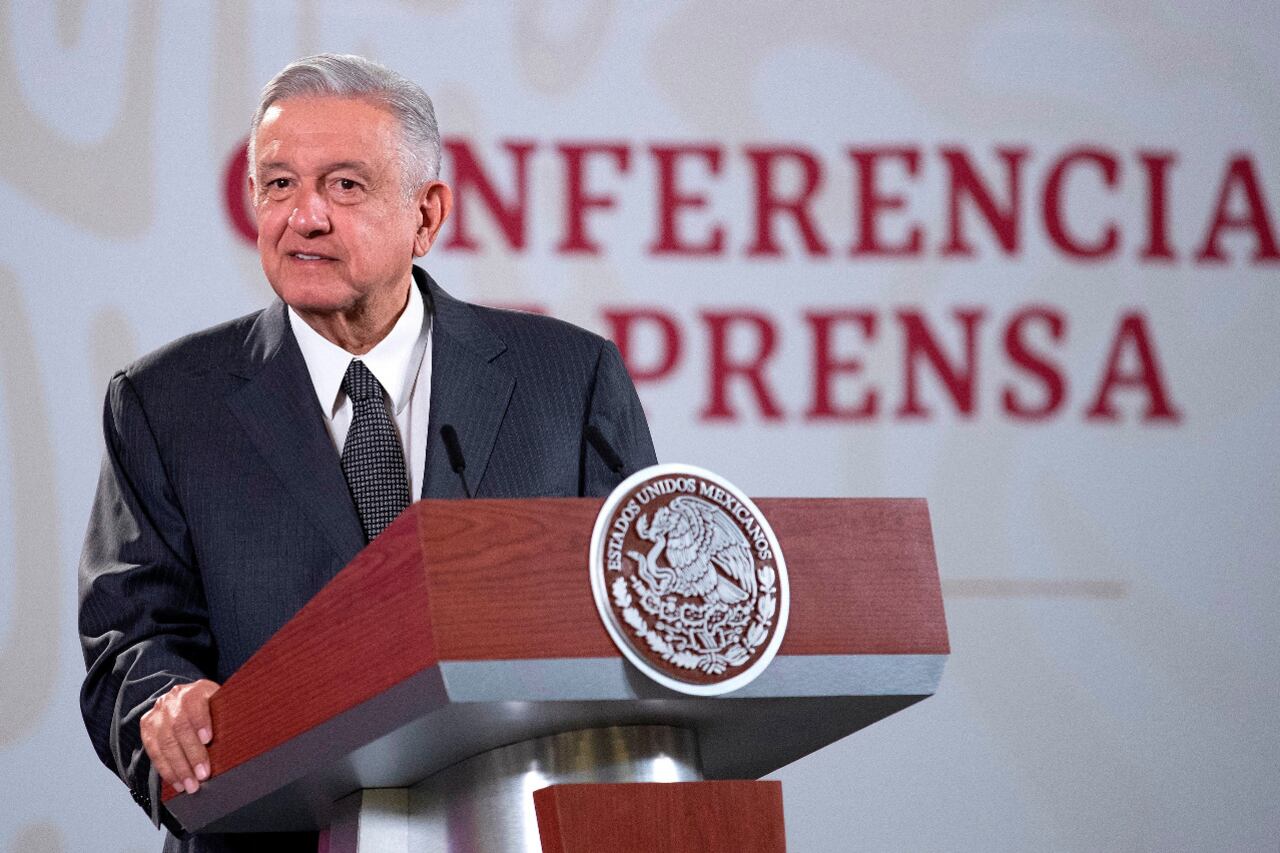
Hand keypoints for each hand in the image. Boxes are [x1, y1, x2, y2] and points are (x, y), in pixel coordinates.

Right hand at [140, 679, 219, 794]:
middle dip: (192, 754)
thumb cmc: (212, 709)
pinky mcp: (147, 727)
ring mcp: (158, 713)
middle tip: (203, 775)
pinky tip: (176, 783)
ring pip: (165, 743)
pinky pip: (154, 751)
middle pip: (180, 727)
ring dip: (178, 768)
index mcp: (196, 690)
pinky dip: (166, 770)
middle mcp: (173, 699)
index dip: (201, 722)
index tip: (208, 739)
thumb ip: (228, 716)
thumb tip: (247, 735)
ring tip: (190, 785)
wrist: (184, 700)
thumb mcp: (222, 705)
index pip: (195, 704)